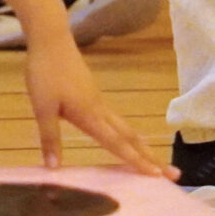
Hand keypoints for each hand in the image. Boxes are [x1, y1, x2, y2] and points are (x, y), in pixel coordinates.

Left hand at [23, 38, 171, 177]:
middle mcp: (101, 109)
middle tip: (172, 173)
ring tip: (154, 159)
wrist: (51, 39)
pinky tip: (124, 137)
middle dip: (150, 156)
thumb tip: (54, 168)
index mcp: (90, 115)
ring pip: (125, 128)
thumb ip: (50, 137)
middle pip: (130, 137)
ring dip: (141, 145)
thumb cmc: (46, 73)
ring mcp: (99, 100)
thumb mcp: (42, 107)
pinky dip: (126, 134)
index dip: (136, 161)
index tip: (157, 176)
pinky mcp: (93, 94)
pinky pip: (116, 119)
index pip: (117, 143)